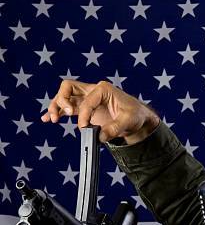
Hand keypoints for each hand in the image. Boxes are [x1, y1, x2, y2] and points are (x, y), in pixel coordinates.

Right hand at [41, 80, 159, 143]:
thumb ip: (114, 128)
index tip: (85, 127)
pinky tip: (46, 118)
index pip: (87, 100)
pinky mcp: (85, 108)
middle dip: (62, 99)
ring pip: (65, 97)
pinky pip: (67, 108)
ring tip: (52, 119)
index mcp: (104, 89)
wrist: (138, 119)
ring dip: (56, 106)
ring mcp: (87, 99)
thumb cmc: (135, 115)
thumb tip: (100, 136)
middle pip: (69, 88)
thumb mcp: (129, 121)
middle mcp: (93, 91)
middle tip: (65, 114)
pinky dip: (57, 112)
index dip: (84, 114)